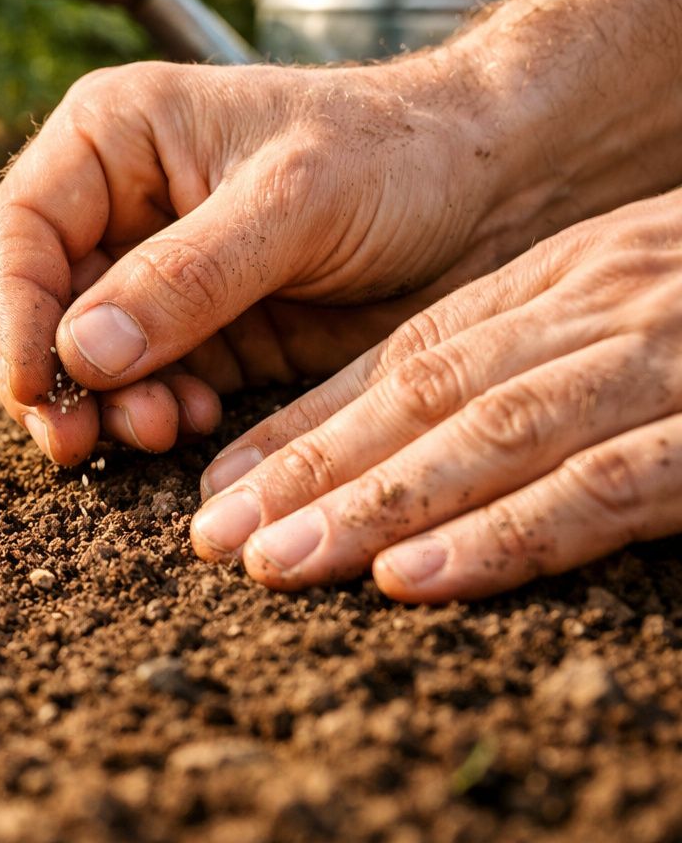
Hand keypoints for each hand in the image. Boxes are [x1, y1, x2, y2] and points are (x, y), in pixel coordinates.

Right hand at [0, 54, 543, 464]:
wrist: (490, 194)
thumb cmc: (396, 156)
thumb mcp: (294, 201)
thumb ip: (186, 276)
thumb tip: (79, 355)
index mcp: (111, 137)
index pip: (17, 231)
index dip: (14, 313)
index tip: (37, 388)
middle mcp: (112, 204)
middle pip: (25, 304)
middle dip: (47, 376)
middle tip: (79, 440)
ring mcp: (148, 274)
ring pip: (73, 358)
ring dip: (100, 407)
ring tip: (160, 431)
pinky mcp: (191, 333)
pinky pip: (135, 388)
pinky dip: (148, 415)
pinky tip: (197, 425)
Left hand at [192, 192, 681, 601]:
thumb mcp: (636, 290)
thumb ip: (544, 346)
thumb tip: (430, 430)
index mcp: (565, 277)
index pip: (409, 355)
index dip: (308, 425)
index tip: (222, 486)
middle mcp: (593, 311)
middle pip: (425, 394)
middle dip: (311, 473)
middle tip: (216, 539)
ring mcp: (653, 363)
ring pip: (487, 436)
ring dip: (373, 505)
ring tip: (278, 562)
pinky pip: (601, 486)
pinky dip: (500, 534)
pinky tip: (412, 578)